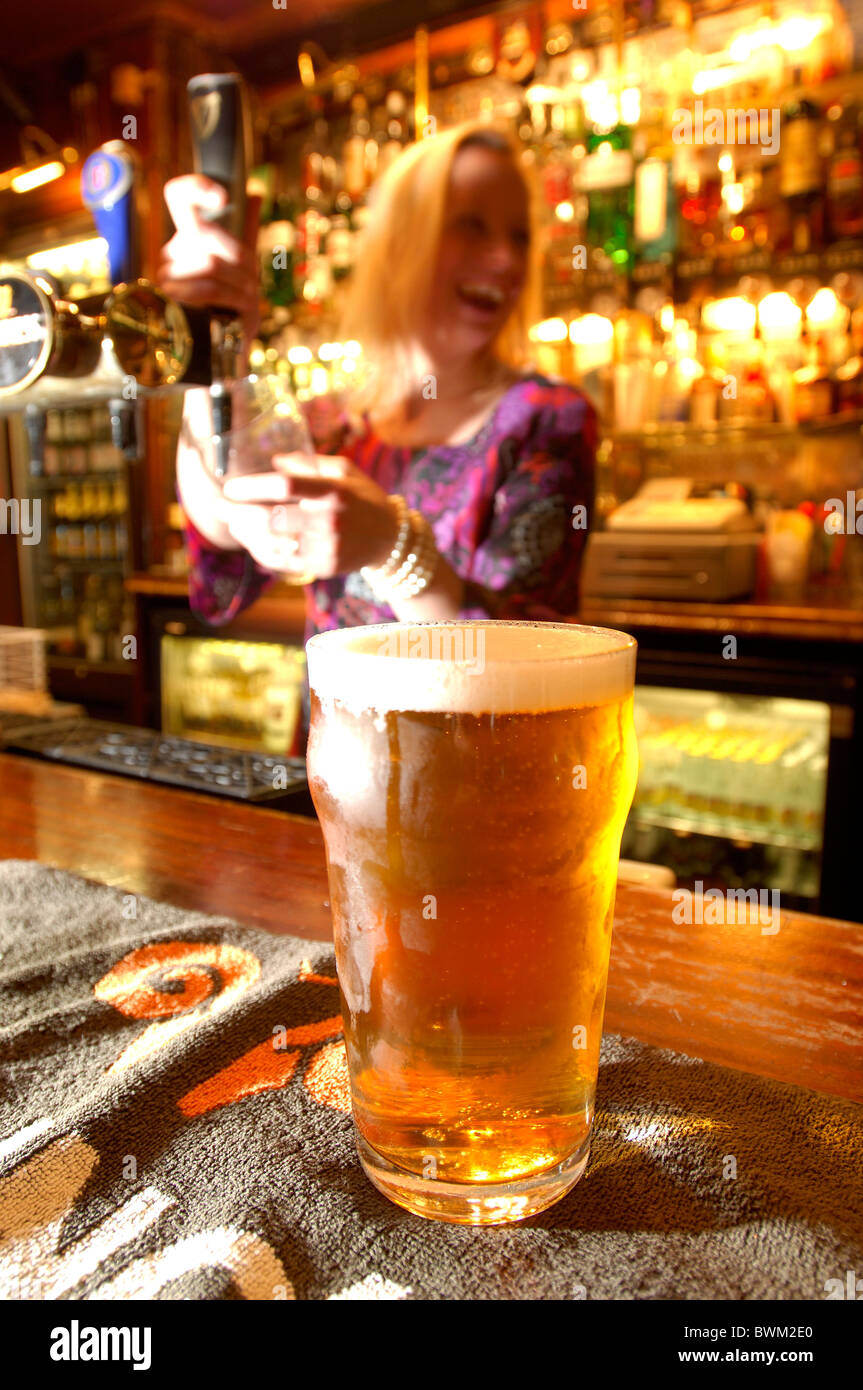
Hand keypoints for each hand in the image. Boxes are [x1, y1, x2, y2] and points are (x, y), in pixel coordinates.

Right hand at [157, 175, 261, 341]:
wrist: (222, 355)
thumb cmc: (233, 309)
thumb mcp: (242, 269)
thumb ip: (245, 232)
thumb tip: (254, 194)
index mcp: (186, 240)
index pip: (178, 195)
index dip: (197, 187)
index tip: (223, 198)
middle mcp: (169, 254)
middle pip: (207, 234)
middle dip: (239, 257)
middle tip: (252, 282)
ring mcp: (165, 277)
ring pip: (211, 262)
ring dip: (240, 282)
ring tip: (248, 299)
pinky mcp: (169, 302)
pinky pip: (207, 288)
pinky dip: (233, 298)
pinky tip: (241, 309)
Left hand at [220, 455, 399, 577]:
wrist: (390, 538)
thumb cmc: (362, 498)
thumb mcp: (343, 470)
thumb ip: (308, 463)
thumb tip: (274, 460)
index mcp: (332, 490)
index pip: (284, 487)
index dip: (252, 486)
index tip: (231, 487)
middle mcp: (329, 520)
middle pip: (272, 519)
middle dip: (240, 514)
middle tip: (221, 507)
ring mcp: (326, 548)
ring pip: (273, 544)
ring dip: (247, 535)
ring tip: (234, 525)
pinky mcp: (323, 567)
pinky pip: (283, 562)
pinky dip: (262, 553)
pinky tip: (252, 543)